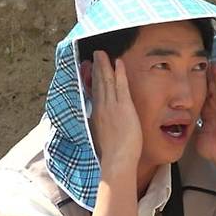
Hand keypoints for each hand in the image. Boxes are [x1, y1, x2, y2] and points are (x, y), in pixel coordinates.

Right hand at [90, 51, 142, 177]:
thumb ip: (98, 127)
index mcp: (95, 115)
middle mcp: (101, 108)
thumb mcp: (99, 139)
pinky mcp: (124, 107)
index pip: (94, 92)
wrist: (116, 161)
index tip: (90, 68)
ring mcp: (112, 106)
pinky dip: (119, 72)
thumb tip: (97, 124)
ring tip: (103, 53)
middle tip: (96, 54)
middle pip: (98, 83)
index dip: (92, 79)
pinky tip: (118, 62)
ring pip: (107, 80)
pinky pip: (121, 85)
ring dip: (104, 65)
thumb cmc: (111, 156)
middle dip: (97, 67)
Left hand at [195, 64, 215, 166]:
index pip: (199, 100)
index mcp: (208, 117)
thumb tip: (180, 130)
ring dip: (208, 74)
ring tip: (203, 62)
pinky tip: (213, 65)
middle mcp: (215, 108)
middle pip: (206, 90)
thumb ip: (191, 131)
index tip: (186, 83)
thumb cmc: (215, 149)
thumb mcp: (198, 137)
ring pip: (213, 85)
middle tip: (193, 67)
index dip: (193, 92)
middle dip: (200, 79)